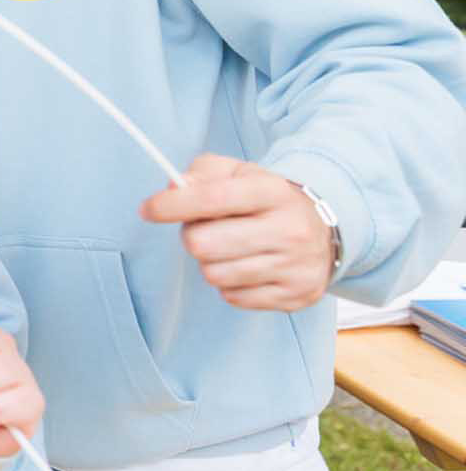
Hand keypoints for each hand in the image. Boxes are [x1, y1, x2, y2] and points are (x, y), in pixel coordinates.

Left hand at [140, 153, 334, 310]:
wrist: (323, 232)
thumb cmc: (265, 200)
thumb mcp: (238, 173)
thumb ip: (201, 173)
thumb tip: (172, 189)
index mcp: (273, 192)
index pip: (212, 199)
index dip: (172, 205)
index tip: (148, 209)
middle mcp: (290, 229)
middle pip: (204, 244)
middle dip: (192, 236)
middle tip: (203, 229)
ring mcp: (295, 266)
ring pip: (215, 274)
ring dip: (210, 262)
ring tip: (228, 248)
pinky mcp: (295, 296)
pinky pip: (233, 297)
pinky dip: (229, 284)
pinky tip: (246, 267)